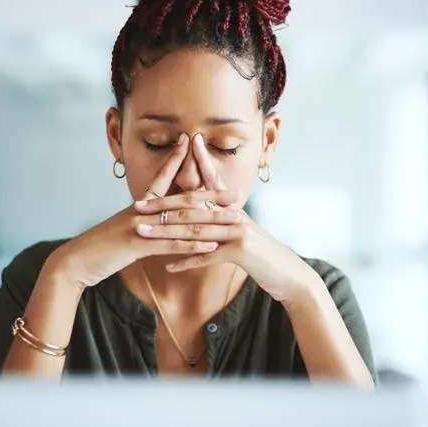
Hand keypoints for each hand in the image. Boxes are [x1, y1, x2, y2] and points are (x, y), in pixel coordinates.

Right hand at [49, 133, 244, 288]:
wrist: (75, 260)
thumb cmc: (98, 248)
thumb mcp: (121, 230)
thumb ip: (140, 224)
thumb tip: (152, 222)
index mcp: (138, 205)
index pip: (161, 178)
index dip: (177, 161)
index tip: (191, 144)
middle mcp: (142, 211)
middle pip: (182, 200)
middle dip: (211, 197)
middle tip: (235, 194)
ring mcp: (141, 226)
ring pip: (183, 221)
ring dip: (211, 221)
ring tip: (233, 220)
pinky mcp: (139, 244)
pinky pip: (171, 243)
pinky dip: (193, 244)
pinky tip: (211, 245)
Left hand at [133, 134, 317, 302]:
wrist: (289, 275)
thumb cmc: (264, 257)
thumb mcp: (243, 235)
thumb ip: (224, 224)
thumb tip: (205, 219)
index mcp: (234, 208)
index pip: (209, 183)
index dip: (196, 166)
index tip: (179, 151)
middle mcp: (235, 214)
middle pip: (193, 207)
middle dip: (163, 206)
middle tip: (138, 205)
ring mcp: (238, 231)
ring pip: (195, 229)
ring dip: (166, 232)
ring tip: (144, 232)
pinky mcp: (240, 251)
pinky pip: (207, 256)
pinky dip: (187, 262)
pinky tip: (169, 266)